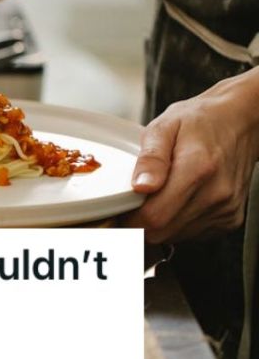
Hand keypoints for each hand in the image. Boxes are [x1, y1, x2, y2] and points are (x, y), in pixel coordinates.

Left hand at [125, 68, 258, 242]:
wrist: (239, 122)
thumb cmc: (198, 121)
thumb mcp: (164, 127)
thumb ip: (150, 158)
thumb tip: (140, 187)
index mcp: (197, 169)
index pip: (154, 217)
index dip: (129, 218)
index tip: (120, 207)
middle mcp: (216, 194)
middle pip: (162, 232)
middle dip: (139, 223)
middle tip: (133, 202)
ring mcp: (225, 209)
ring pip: (175, 237)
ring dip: (159, 224)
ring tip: (159, 195)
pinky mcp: (230, 219)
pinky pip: (192, 234)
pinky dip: (178, 224)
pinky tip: (178, 200)